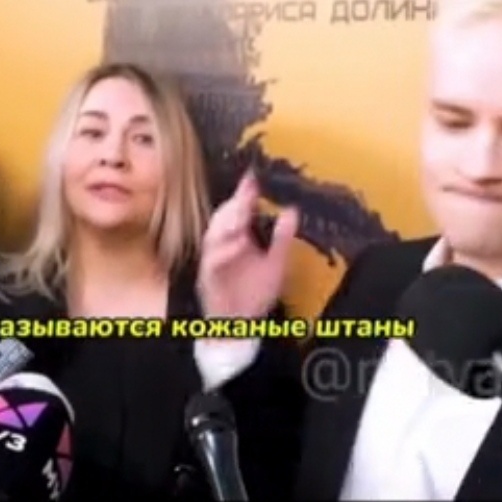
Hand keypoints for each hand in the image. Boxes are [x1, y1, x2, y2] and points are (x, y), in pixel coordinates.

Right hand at [198, 171, 298, 320]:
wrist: (242, 324)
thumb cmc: (255, 293)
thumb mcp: (277, 262)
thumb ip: (283, 238)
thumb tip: (292, 211)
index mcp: (238, 237)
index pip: (240, 209)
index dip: (244, 192)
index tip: (253, 177)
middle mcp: (223, 244)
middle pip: (223, 216)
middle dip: (235, 204)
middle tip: (249, 193)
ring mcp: (214, 259)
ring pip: (214, 235)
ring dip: (228, 223)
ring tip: (244, 215)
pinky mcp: (209, 276)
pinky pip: (213, 261)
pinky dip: (225, 252)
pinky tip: (239, 244)